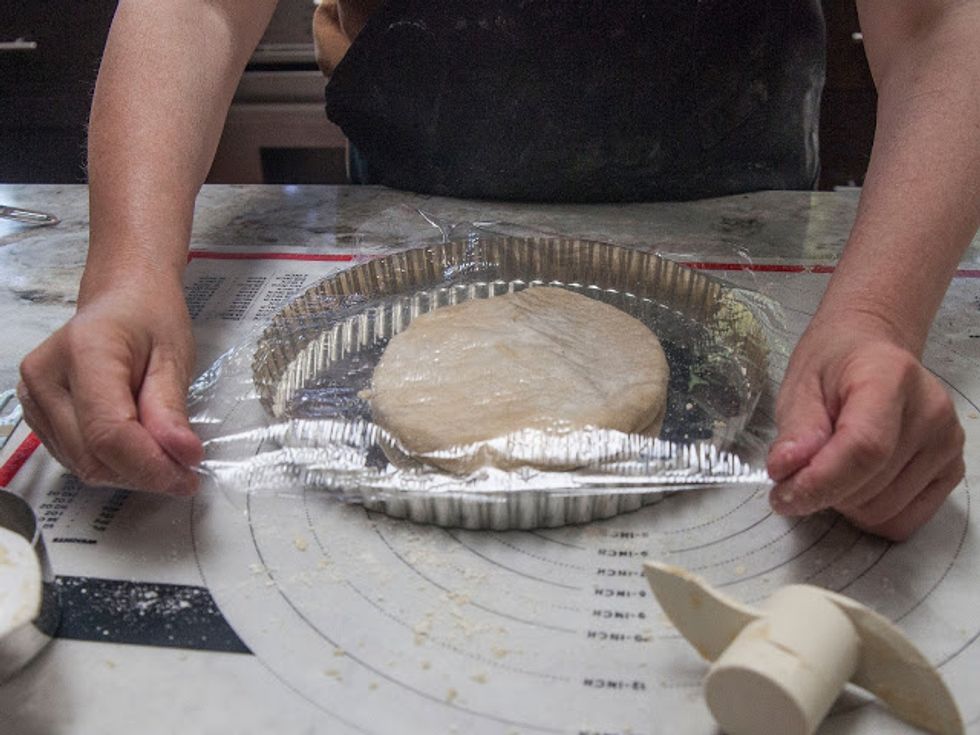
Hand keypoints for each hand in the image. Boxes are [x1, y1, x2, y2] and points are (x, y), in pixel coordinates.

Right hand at [18, 274, 201, 494]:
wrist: (121, 298)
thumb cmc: (150, 317)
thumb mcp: (174, 356)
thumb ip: (171, 410)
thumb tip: (181, 456)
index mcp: (83, 352)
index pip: (109, 433)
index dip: (151, 465)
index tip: (189, 476)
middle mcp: (45, 377)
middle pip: (93, 455)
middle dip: (145, 471)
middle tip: (185, 466)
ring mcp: (34, 397)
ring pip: (83, 465)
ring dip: (130, 471)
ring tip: (163, 449)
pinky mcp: (37, 413)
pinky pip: (76, 458)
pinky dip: (112, 462)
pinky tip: (138, 443)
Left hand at [766, 313, 964, 540]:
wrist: (870, 352)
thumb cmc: (833, 366)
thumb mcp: (800, 385)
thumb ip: (795, 430)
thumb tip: (786, 470)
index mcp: (890, 377)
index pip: (865, 448)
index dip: (820, 482)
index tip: (783, 496)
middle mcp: (931, 412)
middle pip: (870, 486)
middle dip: (823, 491)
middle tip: (803, 469)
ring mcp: (948, 444)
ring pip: (883, 512)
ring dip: (845, 503)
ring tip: (834, 465)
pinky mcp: (951, 470)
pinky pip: (903, 520)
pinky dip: (870, 513)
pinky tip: (857, 482)